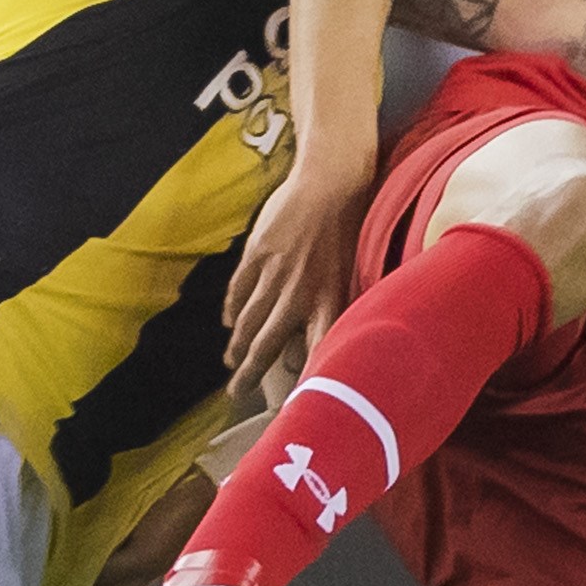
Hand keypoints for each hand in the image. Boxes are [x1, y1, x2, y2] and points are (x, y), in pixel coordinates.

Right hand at [223, 152, 371, 395]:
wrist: (332, 177)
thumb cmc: (354, 224)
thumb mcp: (357, 270)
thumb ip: (342, 305)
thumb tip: (336, 337)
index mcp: (330, 300)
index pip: (315, 354)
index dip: (302, 382)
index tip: (292, 407)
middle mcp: (300, 293)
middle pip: (268, 345)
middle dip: (251, 374)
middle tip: (238, 395)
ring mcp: (275, 274)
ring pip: (249, 320)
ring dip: (238, 346)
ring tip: (232, 364)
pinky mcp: (257, 253)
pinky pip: (239, 290)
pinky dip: (231, 309)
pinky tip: (228, 322)